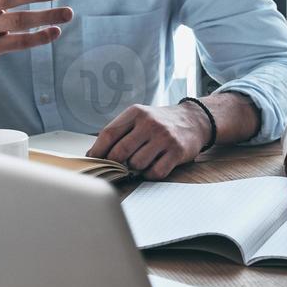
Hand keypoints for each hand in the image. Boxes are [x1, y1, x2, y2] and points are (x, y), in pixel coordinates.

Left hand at [89, 102, 212, 179]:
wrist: (193, 120)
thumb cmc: (159, 123)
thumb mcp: (138, 118)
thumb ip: (118, 132)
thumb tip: (92, 154)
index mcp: (136, 113)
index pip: (109, 134)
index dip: (98, 150)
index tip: (94, 160)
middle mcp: (150, 123)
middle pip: (120, 152)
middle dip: (116, 163)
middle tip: (118, 165)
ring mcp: (165, 138)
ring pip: (137, 164)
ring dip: (135, 168)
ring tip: (141, 161)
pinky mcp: (177, 152)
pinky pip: (155, 172)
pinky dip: (150, 174)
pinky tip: (153, 166)